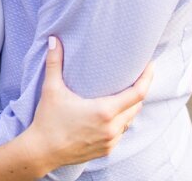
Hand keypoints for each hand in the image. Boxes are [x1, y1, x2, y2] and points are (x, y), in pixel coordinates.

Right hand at [22, 36, 153, 173]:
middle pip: (137, 106)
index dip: (147, 78)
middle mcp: (112, 128)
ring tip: (124, 92)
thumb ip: (54, 62)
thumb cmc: (47, 120)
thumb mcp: (51, 89)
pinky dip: (120, 121)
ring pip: (129, 120)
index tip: (150, 65)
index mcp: (104, 111)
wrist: (42, 152)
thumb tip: (53, 39)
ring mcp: (111, 141)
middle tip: (137, 74)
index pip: (138, 93)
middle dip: (139, 90)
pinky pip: (120, 132)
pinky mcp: (106, 150)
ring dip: (129, 107)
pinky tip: (112, 113)